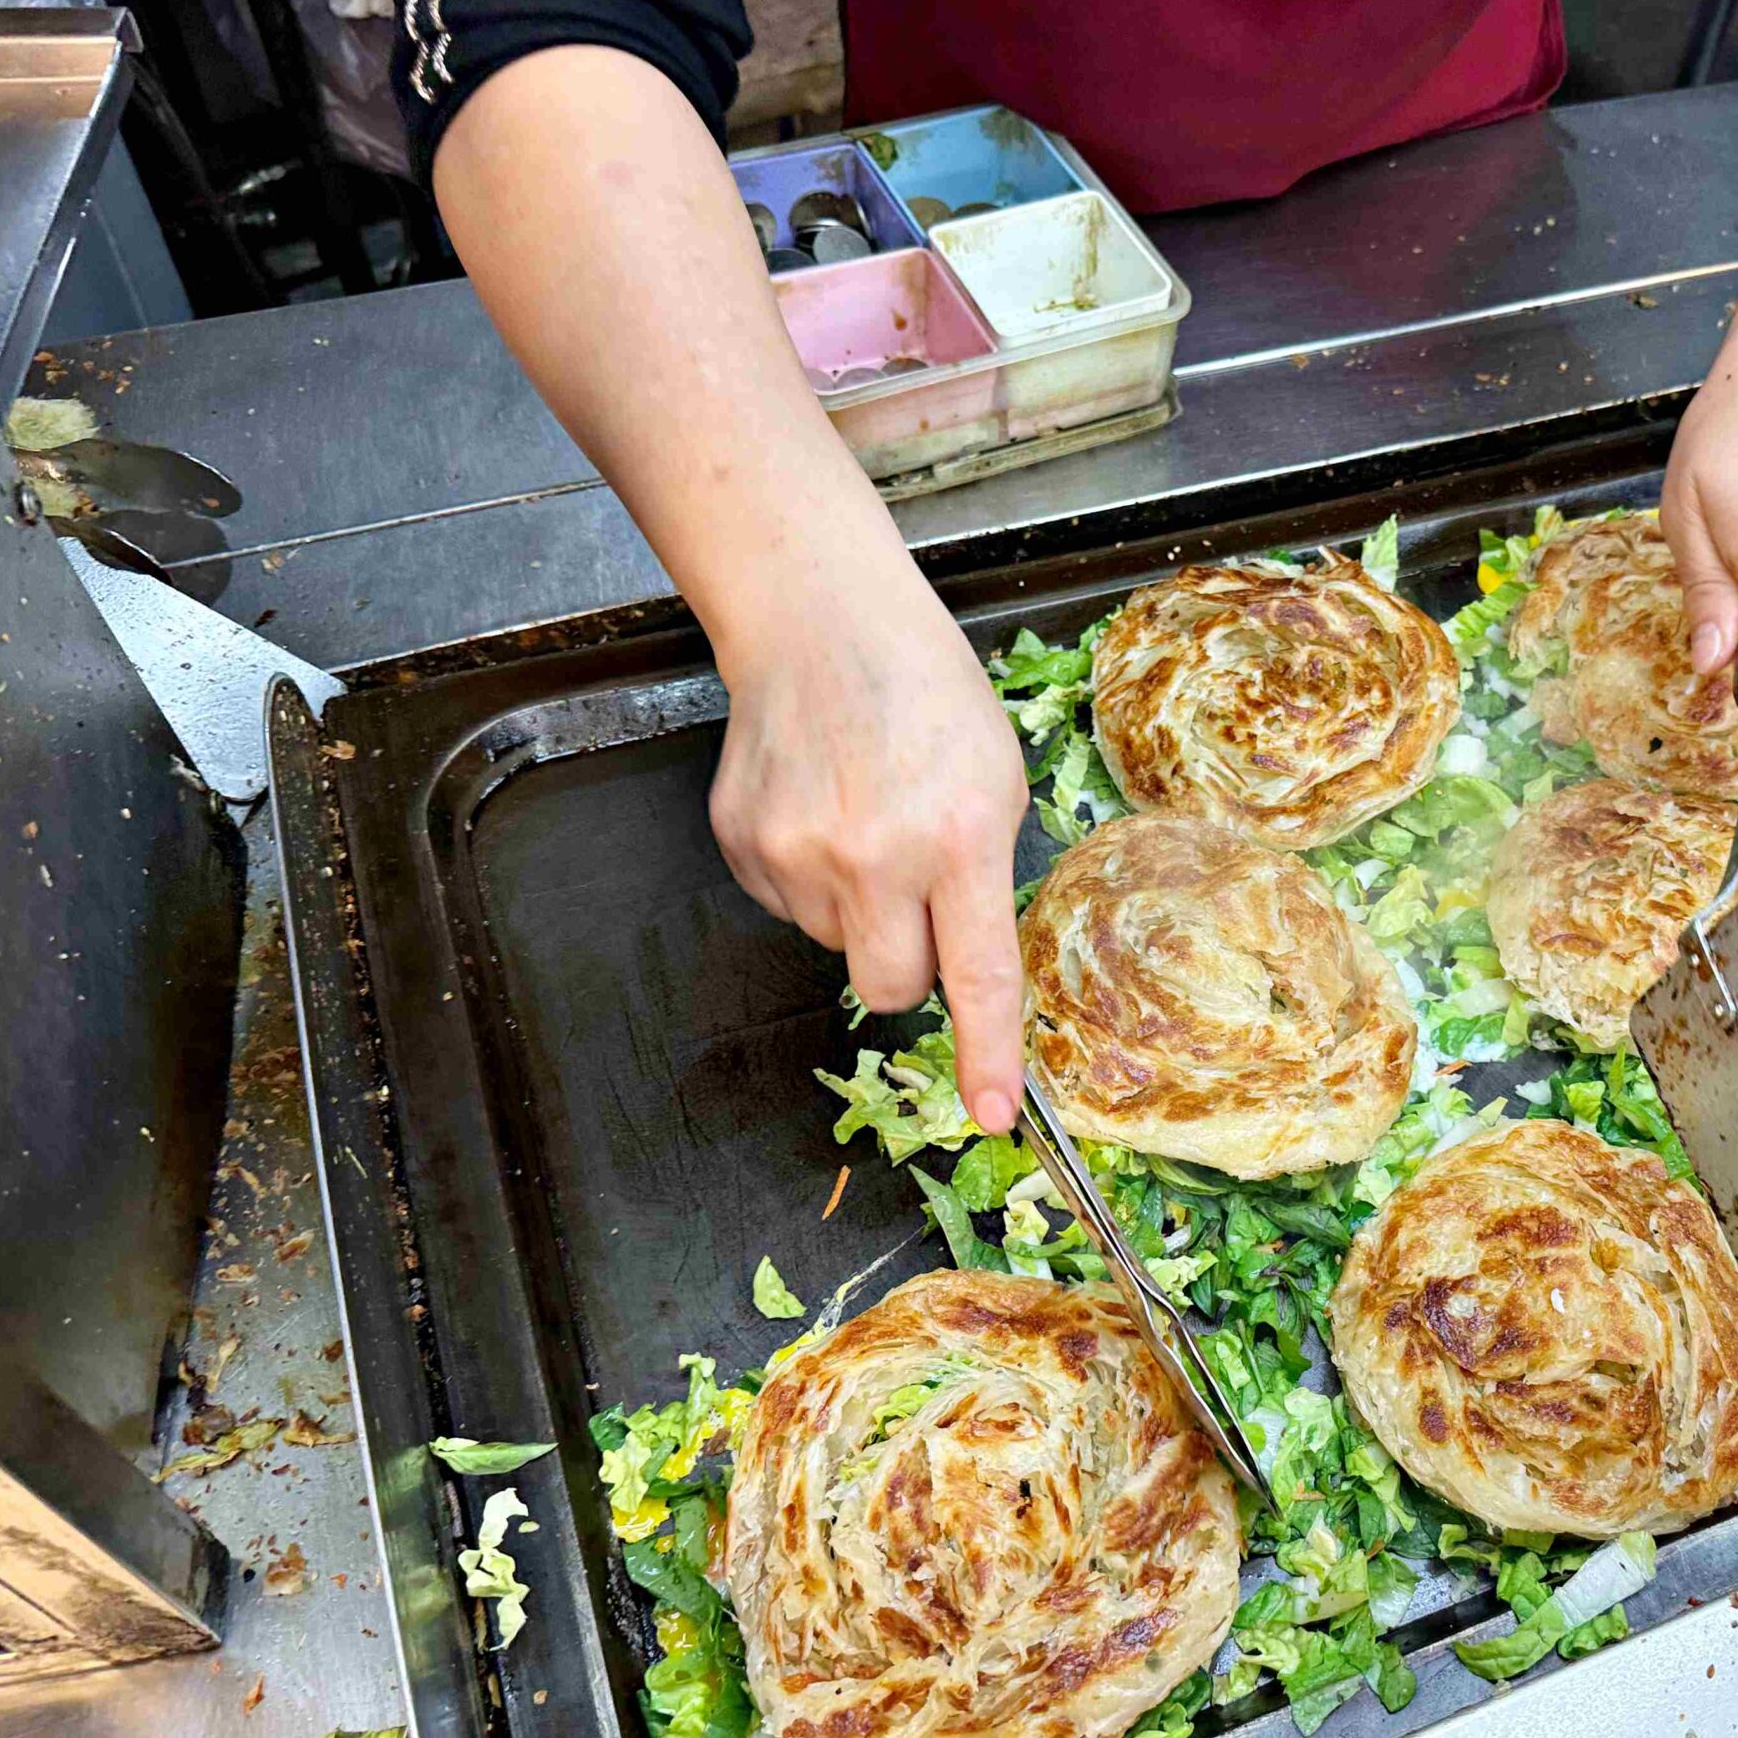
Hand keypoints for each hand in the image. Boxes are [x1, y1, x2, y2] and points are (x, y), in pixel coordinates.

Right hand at [707, 557, 1031, 1135]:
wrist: (817, 623)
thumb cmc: (924, 694)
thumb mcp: (994, 780)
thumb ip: (985, 877)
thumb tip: (969, 969)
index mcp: (956, 838)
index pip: (976, 976)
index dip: (987, 1056)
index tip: (994, 1115)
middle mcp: (874, 856)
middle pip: (891, 988)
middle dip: (908, 967)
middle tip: (914, 896)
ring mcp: (797, 854)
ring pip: (837, 946)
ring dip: (856, 907)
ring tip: (863, 819)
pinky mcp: (743, 846)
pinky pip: (787, 908)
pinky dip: (810, 877)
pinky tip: (820, 810)